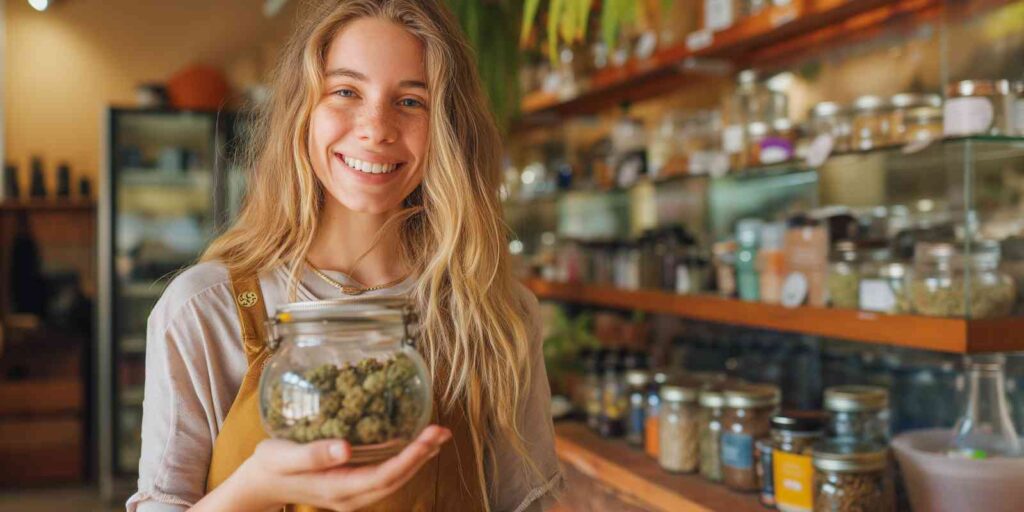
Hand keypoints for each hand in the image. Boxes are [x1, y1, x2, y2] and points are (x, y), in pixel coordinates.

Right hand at [195, 425, 451, 511]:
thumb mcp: (282, 456)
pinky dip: (404, 459)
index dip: (410, 458)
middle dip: (422, 456)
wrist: (260, 482)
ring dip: (418, 458)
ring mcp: (353, 494)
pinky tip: (415, 442)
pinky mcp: (353, 485)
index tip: (429, 437)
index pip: (384, 477)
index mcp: (338, 489)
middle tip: (442, 430)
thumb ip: (313, 453)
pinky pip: (386, 475)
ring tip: (438, 435)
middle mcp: (351, 496)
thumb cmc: (270, 465)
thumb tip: (346, 448)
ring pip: (394, 479)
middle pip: (396, 480)